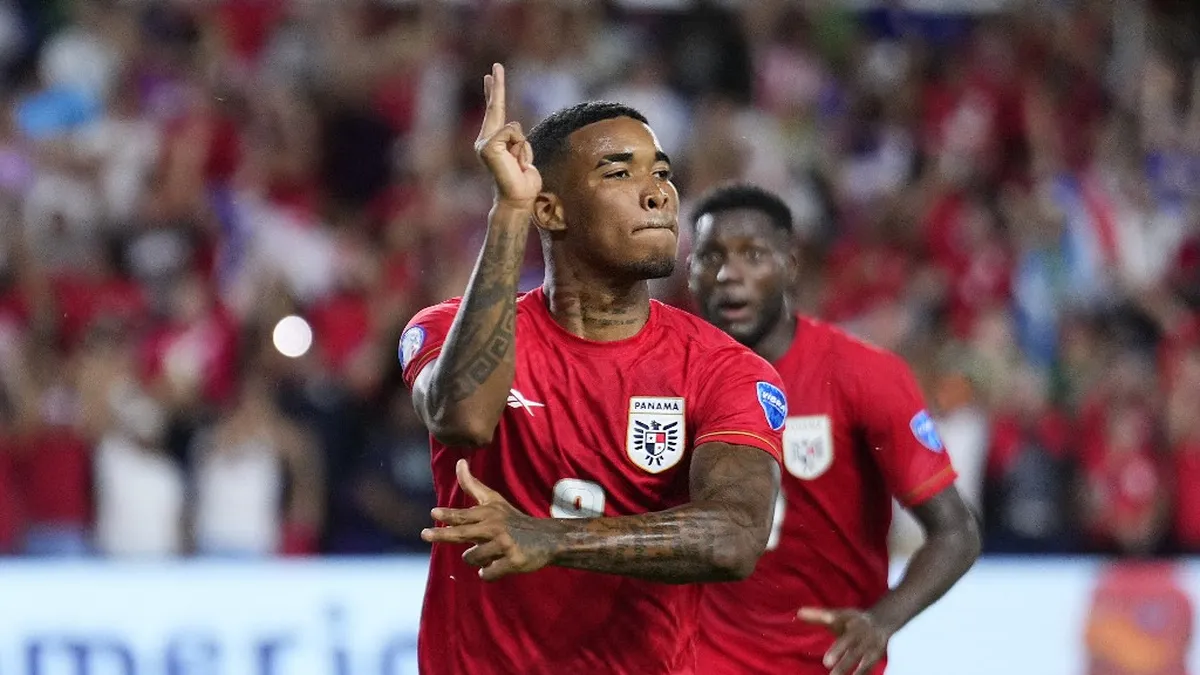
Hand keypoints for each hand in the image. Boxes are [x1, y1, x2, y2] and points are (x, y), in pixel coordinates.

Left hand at [422, 459, 552, 580]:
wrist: (546, 538)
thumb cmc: (513, 520)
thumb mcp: (494, 501)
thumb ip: (472, 485)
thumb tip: (459, 461)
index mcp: (489, 513)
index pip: (464, 514)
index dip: (449, 514)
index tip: (434, 512)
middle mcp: (495, 527)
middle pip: (463, 533)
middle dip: (443, 534)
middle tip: (424, 534)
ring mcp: (505, 544)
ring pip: (472, 558)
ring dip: (477, 559)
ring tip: (491, 553)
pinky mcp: (513, 561)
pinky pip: (487, 573)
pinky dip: (488, 572)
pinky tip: (498, 565)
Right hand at [475, 63, 541, 208]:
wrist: (518, 198)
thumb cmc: (523, 182)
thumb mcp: (523, 155)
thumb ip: (517, 140)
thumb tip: (513, 127)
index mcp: (494, 141)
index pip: (494, 111)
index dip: (494, 92)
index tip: (491, 75)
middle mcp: (485, 140)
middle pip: (494, 106)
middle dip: (497, 85)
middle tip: (497, 65)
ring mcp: (484, 143)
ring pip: (515, 128)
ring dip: (524, 147)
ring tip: (519, 163)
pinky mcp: (488, 146)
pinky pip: (514, 134)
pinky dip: (521, 149)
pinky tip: (517, 162)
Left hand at [797, 607, 892, 674]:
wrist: (882, 623)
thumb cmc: (852, 621)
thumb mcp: (838, 615)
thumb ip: (818, 616)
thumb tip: (799, 613)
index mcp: (848, 618)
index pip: (840, 616)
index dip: (831, 617)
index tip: (828, 619)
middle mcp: (859, 631)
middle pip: (849, 641)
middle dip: (839, 651)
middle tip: (827, 662)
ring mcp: (869, 644)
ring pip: (858, 657)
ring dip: (847, 667)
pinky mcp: (875, 656)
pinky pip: (867, 668)